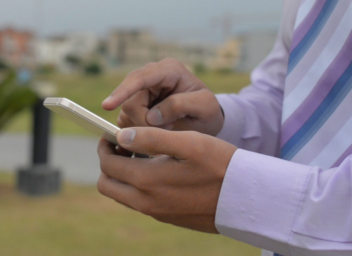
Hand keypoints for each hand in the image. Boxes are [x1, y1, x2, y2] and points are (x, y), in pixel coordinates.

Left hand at [97, 127, 236, 232]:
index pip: (108, 165)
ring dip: (122, 174)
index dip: (104, 146)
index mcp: (147, 181)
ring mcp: (156, 212)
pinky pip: (139, 202)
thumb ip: (152, 138)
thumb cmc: (221, 165)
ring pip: (122, 195)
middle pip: (108, 185)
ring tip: (140, 153)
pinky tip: (156, 168)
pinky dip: (137, 185)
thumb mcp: (189, 143)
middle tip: (121, 144)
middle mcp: (146, 202)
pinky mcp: (167, 217)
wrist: (247, 199)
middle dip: (108, 162)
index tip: (111, 134)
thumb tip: (121, 135)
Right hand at [102, 58, 223, 135]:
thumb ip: (181, 105)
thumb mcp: (205, 106)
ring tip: (167, 128)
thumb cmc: (208, 110)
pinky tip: (157, 131)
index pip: (139, 78)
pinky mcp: (135, 106)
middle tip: (169, 129)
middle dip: (145, 122)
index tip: (107, 106)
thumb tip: (153, 116)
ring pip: (126, 114)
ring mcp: (140, 91)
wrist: (205, 119)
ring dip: (144, 128)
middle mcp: (150, 76)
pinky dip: (140, 131)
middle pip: (130, 102)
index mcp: (168, 69)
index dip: (122, 91)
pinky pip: (126, 122)